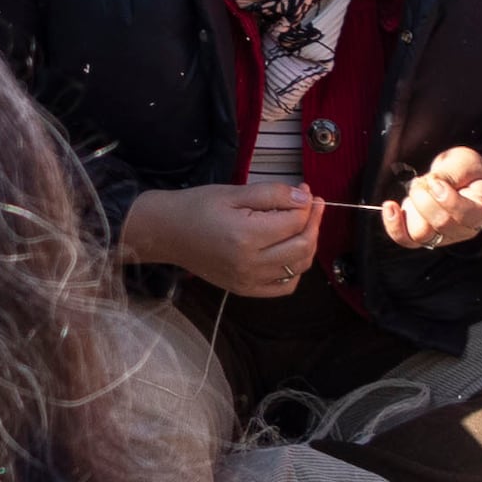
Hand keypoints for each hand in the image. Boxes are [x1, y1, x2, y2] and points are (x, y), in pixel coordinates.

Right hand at [119, 178, 323, 297]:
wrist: (167, 233)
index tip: (305, 191)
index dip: (306, 204)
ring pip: (299, 267)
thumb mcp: (233, 192)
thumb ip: (271, 194)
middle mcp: (251, 263)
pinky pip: (285, 286)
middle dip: (314, 223)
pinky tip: (289, 252)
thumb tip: (305, 198)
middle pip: (303, 246)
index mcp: (246, 235)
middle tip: (311, 205)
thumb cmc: (197, 207)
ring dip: (308, 244)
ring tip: (302, 225)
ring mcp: (249, 280)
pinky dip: (295, 269)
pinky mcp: (246, 290)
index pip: (295, 222)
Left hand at [388, 144, 481, 250]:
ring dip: (412, 207)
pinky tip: (391, 206)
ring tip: (416, 189)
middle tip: (424, 180)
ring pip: (422, 234)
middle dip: (425, 198)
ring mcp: (442, 235)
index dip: (449, 200)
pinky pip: (405, 239)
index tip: (436, 182)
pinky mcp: (422, 235)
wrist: (459, 178)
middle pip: (441, 224)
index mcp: (481, 211)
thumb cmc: (467, 171)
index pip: (467, 216)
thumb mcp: (466, 163)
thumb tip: (432, 184)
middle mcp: (463, 229)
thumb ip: (452, 173)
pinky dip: (394, 224)